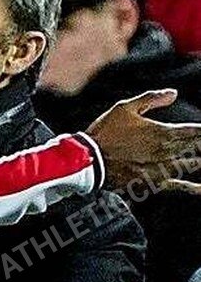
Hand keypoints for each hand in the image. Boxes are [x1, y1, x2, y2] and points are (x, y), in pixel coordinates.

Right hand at [86, 90, 200, 192]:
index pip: (194, 130)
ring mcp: (163, 169)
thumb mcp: (124, 108)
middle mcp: (168, 151)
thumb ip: (151, 99)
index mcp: (163, 132)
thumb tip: (173, 93)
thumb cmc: (105, 132)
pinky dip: (193, 188)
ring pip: (193, 165)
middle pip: (197, 148)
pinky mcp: (154, 183)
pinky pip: (180, 186)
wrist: (90, 159)